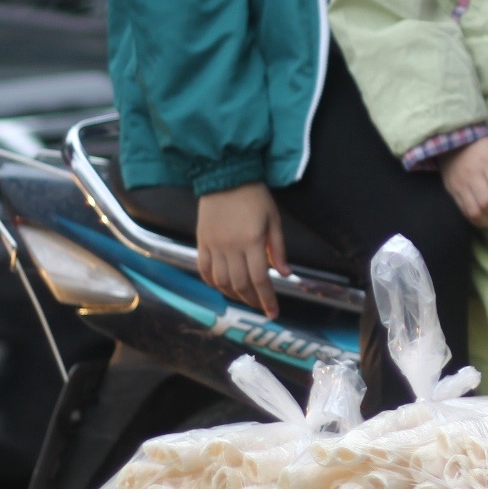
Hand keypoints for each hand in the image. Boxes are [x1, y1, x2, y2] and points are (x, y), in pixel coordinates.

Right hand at [196, 182, 284, 317]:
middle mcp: (231, 247)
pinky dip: (213, 283)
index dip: (267, 299)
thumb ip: (278, 248)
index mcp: (252, 241)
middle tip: (261, 305)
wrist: (225, 175)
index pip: (260, 279)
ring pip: (221, 281)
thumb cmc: (254, 196)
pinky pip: (204, 270)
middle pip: (240, 284)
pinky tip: (223, 286)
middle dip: (252, 300)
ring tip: (245, 298)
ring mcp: (213, 245)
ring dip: (233, 294)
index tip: (273, 313)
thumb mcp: (274, 218)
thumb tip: (285, 274)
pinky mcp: (202, 242)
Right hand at [439, 137, 487, 228]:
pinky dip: (478, 221)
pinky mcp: (453, 193)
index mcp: (487, 162)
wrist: (453, 148)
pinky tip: (487, 220)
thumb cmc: (484, 151)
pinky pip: (466, 213)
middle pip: (487, 202)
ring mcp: (460, 185)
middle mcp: (472, 175)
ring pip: (475, 211)